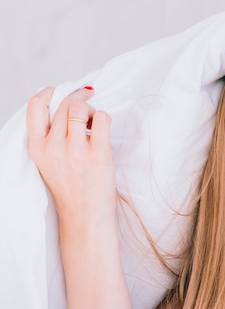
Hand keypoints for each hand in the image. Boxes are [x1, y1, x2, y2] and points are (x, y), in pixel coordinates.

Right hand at [27, 86, 116, 224]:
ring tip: (94, 126)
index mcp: (37, 147)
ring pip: (81, 108)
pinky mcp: (97, 154)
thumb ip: (53, 137)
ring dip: (92, 111)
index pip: (36, 106)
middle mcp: (53, 146)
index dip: (50, 92)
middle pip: (65, 105)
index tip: (62, 91)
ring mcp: (75, 150)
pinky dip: (104, 119)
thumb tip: (70, 107)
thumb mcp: (50, 162)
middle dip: (79, 101)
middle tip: (88, 110)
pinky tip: (102, 133)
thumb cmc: (72, 189)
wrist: (85, 217)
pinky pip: (102, 119)